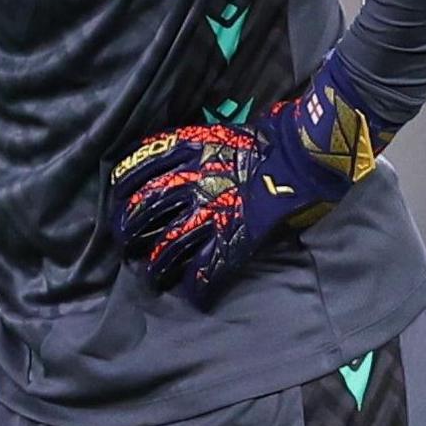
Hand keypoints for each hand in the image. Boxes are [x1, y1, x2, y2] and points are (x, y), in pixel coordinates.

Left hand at [112, 52, 386, 301]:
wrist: (310, 149)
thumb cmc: (276, 135)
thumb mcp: (224, 132)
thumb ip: (197, 148)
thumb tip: (181, 165)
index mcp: (188, 150)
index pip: (139, 166)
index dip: (121, 186)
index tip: (115, 198)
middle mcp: (191, 180)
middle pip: (142, 209)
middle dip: (128, 230)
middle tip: (126, 244)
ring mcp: (211, 211)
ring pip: (166, 245)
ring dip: (155, 265)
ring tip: (152, 276)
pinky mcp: (234, 236)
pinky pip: (205, 268)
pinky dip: (195, 285)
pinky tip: (192, 293)